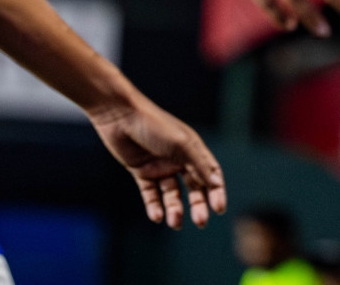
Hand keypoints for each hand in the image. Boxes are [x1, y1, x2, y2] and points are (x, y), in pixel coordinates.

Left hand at [88, 92, 226, 229]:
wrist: (120, 116)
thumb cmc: (154, 125)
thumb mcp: (181, 144)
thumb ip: (199, 164)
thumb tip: (217, 182)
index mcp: (192, 149)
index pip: (210, 174)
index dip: (216, 191)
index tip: (219, 208)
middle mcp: (178, 159)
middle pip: (193, 187)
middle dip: (198, 205)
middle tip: (201, 222)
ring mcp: (160, 167)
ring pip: (172, 194)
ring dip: (175, 209)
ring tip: (174, 223)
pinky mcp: (142, 173)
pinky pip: (151, 194)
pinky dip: (154, 206)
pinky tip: (157, 216)